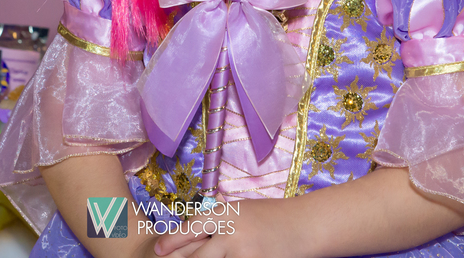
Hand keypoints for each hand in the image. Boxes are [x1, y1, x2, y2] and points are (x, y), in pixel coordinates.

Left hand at [154, 199, 301, 257]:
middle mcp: (231, 233)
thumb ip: (218, 222)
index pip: (189, 228)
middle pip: (195, 256)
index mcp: (226, 214)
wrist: (305, 225)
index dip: (171, 241)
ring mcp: (243, 253)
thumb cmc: (273, 216)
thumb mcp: (242, 211)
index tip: (158, 250)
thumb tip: (191, 236)